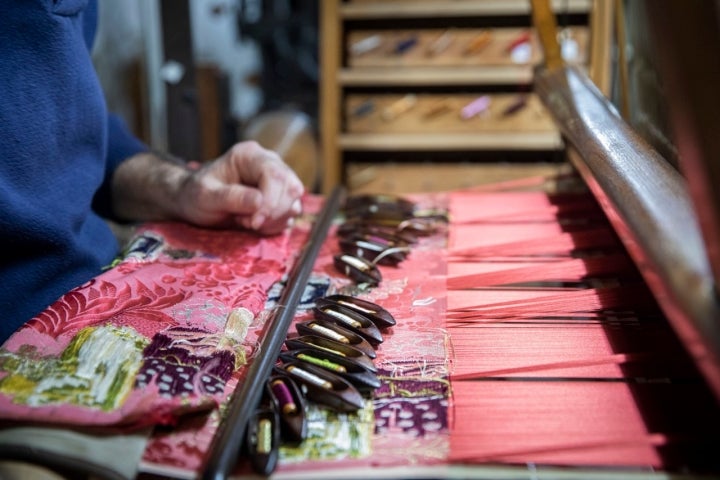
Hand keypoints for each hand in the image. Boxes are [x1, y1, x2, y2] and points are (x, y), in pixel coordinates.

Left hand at [178, 141, 303, 234]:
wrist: (194, 202)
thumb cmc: (195, 194)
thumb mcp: (204, 196)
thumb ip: (230, 197)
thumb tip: (259, 201)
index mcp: (249, 156)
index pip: (275, 174)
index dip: (270, 201)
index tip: (254, 222)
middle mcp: (268, 164)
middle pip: (291, 187)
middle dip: (273, 213)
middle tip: (248, 223)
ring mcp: (277, 182)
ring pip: (294, 203)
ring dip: (273, 220)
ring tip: (247, 222)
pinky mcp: (280, 199)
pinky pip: (289, 215)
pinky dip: (274, 226)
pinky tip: (253, 224)